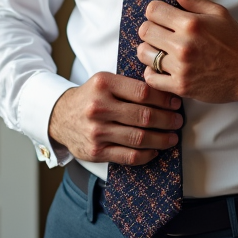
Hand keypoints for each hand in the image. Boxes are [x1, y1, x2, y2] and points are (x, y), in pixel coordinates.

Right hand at [48, 72, 181, 164]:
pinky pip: (128, 156)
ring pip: (139, 138)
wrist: (59, 117)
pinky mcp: (96, 151)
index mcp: (103, 83)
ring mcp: (97, 131)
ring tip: (172, 137)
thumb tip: (165, 94)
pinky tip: (155, 150)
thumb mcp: (104, 81)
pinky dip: (146, 155)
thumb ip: (129, 85)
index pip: (143, 92)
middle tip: (178, 121)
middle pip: (144, 116)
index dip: (164, 99)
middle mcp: (99, 107)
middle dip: (167, 120)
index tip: (175, 103)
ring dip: (161, 139)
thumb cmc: (89, 97)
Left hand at [137, 0, 237, 102]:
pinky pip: (150, 77)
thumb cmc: (233, 41)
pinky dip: (153, 72)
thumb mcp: (216, 12)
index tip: (162, 16)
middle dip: (151, 29)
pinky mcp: (180, 86)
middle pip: (145, 31)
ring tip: (161, 50)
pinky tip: (163, 68)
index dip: (155, 11)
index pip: (152, 10)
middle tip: (161, 33)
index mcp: (191, 23)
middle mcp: (183, 44)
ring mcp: (180, 67)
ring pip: (144, 53)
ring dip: (149, 50)